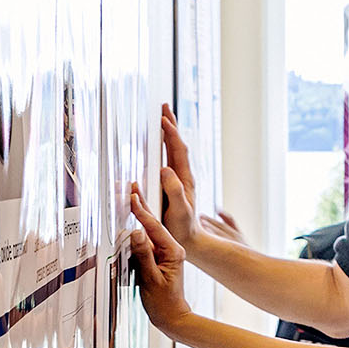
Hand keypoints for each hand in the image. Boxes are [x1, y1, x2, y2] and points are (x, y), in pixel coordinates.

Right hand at [124, 183, 191, 327]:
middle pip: (153, 226)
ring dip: (138, 218)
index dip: (142, 212)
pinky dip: (136, 234)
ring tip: (129, 200)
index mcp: (173, 252)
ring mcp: (165, 254)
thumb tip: (135, 232)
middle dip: (141, 207)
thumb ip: (143, 255)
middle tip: (132, 188)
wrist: (171, 317)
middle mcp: (171, 250)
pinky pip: (145, 244)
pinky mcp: (157, 260)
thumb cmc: (162, 302)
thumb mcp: (150, 278)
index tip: (133, 197)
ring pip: (148, 233)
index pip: (155, 228)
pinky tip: (128, 224)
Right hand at [156, 108, 246, 256]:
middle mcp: (183, 176)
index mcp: (185, 179)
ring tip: (161, 118)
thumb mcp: (180, 211)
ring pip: (173, 150)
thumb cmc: (183, 228)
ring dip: (167, 133)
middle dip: (170, 125)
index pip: (178, 150)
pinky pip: (168, 159)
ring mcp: (179, 179)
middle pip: (176, 144)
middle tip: (164, 106)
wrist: (190, 241)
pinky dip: (163, 147)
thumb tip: (166, 169)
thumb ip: (174, 191)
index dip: (170, 134)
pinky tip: (158, 144)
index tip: (163, 118)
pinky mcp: (173, 184)